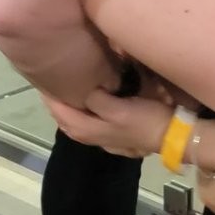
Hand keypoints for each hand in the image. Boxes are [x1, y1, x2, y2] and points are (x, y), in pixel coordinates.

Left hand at [42, 88, 171, 159]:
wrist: (171, 135)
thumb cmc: (144, 120)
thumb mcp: (118, 109)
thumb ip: (96, 99)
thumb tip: (86, 90)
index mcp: (85, 129)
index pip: (58, 111)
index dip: (50, 96)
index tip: (44, 76)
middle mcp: (88, 136)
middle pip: (63, 118)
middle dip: (56, 102)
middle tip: (52, 82)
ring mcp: (101, 138)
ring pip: (75, 122)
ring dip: (68, 108)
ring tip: (66, 91)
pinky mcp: (112, 135)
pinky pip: (86, 123)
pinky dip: (80, 113)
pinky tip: (85, 105)